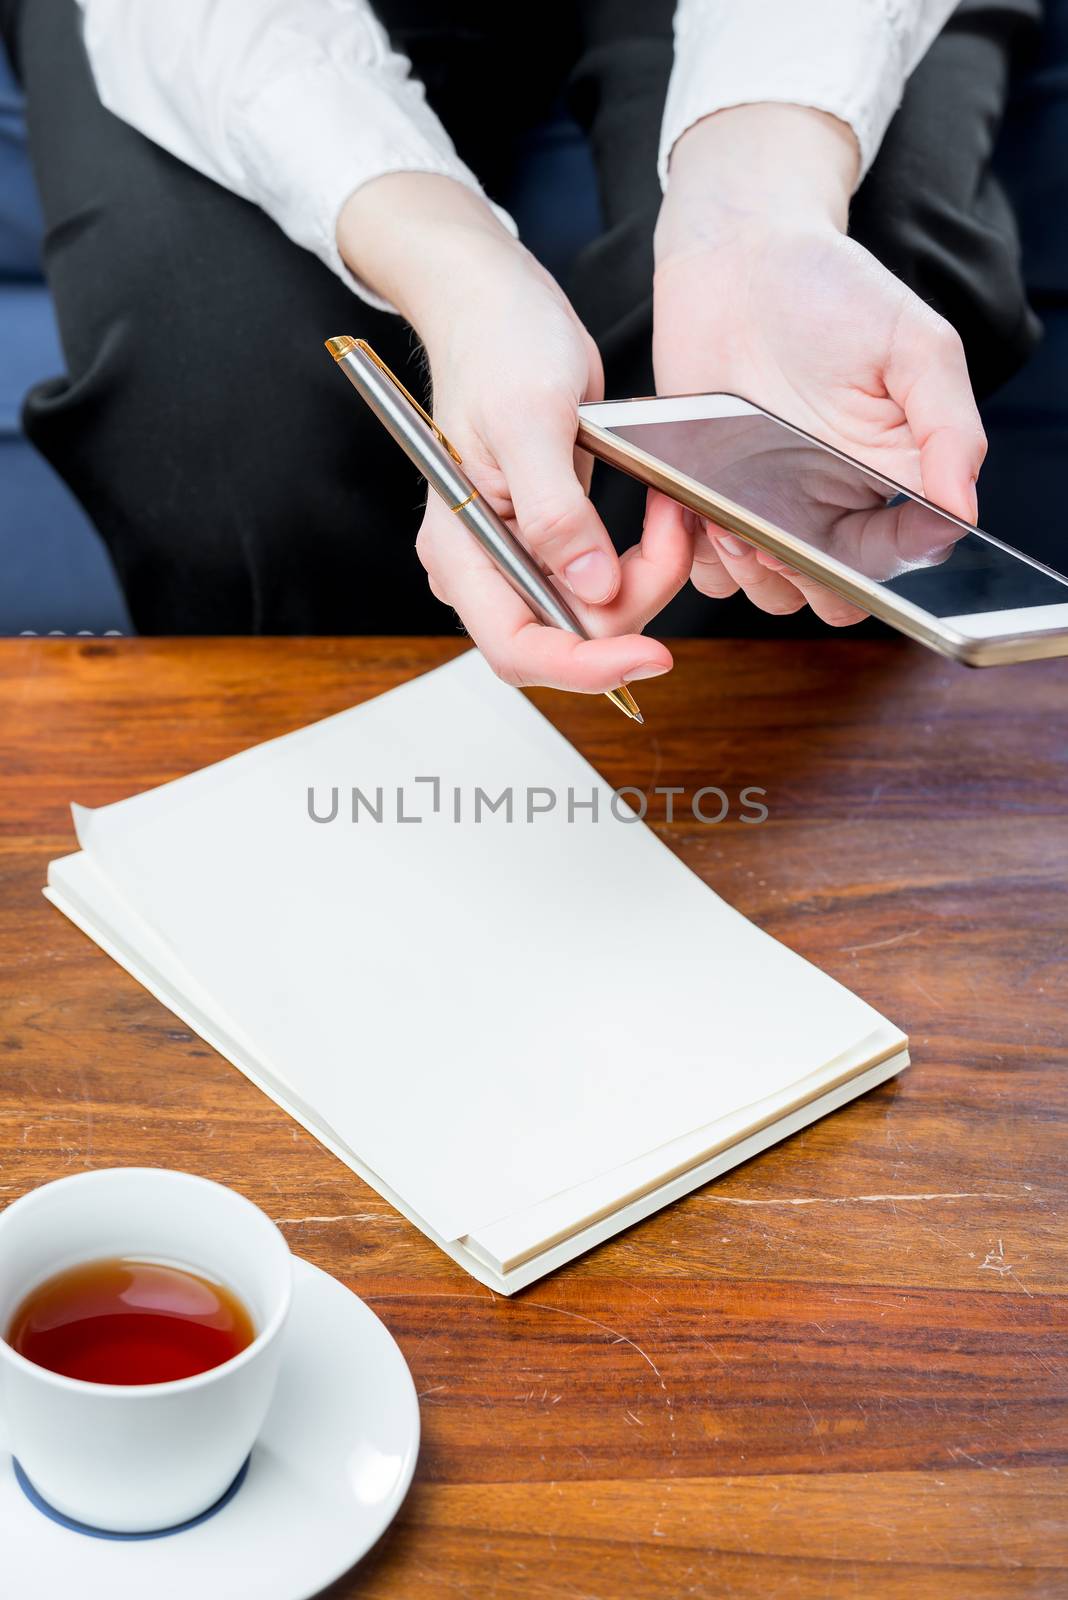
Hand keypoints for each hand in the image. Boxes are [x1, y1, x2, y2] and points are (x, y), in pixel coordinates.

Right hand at [338, 176, 690, 691]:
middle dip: (634, 599)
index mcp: (460, 547)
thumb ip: (557, 513)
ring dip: (647, 575)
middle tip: (675, 529)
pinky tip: (661, 517)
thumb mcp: (532, 419)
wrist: (494, 304)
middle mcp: (483, 566)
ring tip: (671, 513)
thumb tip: (593, 589)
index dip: (583, 667)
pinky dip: (644, 559)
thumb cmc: (498, 343)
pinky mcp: (550, 541)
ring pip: (594, 612)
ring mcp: (516, 556)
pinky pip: (604, 579)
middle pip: (567, 636)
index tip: (649, 657)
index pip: (516, 647)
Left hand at [653, 106, 986, 624]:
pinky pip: (708, 570)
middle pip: (835, 595)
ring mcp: (770, 509)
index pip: (903, 560)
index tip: (846, 539)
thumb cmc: (832, 292)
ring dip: (753, 575)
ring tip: (732, 520)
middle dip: (810, 583)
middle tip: (778, 540)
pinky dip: (701, 558)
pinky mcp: (710, 504)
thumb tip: (965, 509)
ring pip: (770, 593)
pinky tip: (694, 509)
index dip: (879, 569)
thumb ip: (949, 427)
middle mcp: (834, 505)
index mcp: (894, 477)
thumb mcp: (913, 344)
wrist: (736, 260)